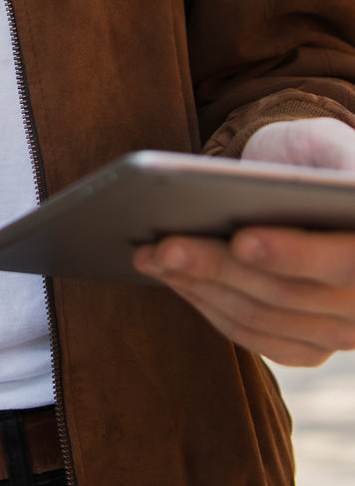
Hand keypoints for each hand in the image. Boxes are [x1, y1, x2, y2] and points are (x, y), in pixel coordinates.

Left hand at [133, 118, 354, 365]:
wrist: (296, 178)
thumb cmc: (309, 154)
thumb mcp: (324, 141)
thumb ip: (339, 159)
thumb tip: (343, 186)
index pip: (346, 262)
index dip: (294, 255)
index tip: (241, 240)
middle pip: (290, 293)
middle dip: (218, 267)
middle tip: (163, 245)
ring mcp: (343, 328)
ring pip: (263, 318)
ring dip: (199, 286)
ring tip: (151, 255)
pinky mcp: (307, 344)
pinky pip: (253, 335)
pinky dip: (206, 305)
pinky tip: (170, 275)